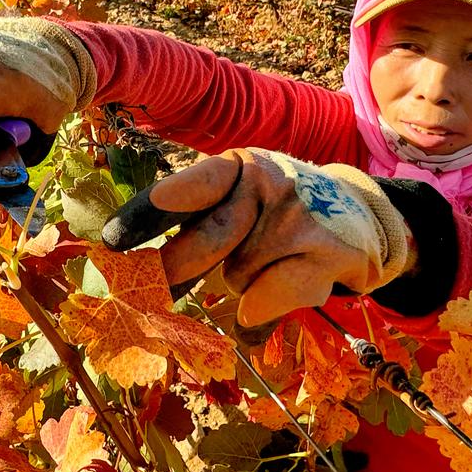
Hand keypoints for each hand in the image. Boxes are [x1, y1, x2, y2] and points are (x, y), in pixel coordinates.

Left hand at [101, 148, 412, 325]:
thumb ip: (197, 224)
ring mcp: (300, 215)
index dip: (146, 214)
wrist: (360, 217)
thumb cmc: (278, 212)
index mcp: (236, 166)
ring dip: (239, 284)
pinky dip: (263, 306)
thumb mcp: (240, 199)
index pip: (187, 189)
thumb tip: (140, 275)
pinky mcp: (327, 250)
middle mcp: (268, 181)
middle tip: (148, 295)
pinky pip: (271, 297)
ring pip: (239, 276)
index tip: (110, 240)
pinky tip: (285, 282)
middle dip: (175, 272)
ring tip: (264, 265)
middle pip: (208, 240)